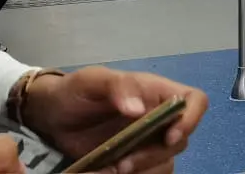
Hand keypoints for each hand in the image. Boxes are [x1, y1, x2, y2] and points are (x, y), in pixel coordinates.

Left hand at [21, 67, 207, 173]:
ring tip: (113, 169)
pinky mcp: (133, 160)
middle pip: (181, 139)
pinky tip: (109, 172)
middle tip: (124, 162)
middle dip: (155, 155)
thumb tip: (139, 109)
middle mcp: (158, 117)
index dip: (191, 119)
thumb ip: (118, 87)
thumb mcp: (92, 80)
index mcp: (155, 92)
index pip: (194, 100)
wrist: (50, 115)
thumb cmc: (74, 91)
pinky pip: (149, 173)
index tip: (168, 137)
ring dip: (145, 170)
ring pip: (167, 161)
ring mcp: (146, 141)